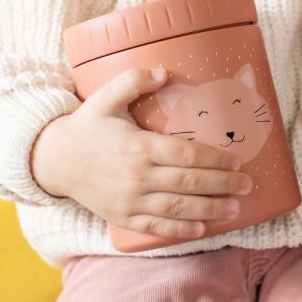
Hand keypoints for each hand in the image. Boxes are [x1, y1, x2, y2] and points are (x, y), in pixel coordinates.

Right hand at [30, 67, 252, 238]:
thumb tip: (164, 71)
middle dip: (223, 184)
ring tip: (236, 208)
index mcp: (138, 146)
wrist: (54, 160)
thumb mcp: (106, 97)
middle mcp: (137, 176)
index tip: (237, 160)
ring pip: (178, 208)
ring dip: (210, 208)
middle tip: (247, 185)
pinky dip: (180, 230)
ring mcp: (130, 200)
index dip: (215, 159)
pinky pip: (155, 227)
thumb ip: (134, 81)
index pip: (186, 155)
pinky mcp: (122, 216)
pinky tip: (202, 229)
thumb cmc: (86, 126)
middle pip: (188, 182)